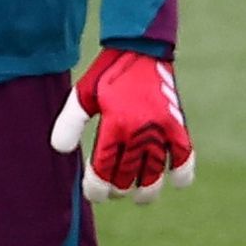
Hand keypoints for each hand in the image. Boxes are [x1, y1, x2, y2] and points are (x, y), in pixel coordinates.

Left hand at [51, 48, 191, 201]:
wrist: (140, 49)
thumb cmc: (108, 74)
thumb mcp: (82, 94)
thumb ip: (70, 122)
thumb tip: (60, 151)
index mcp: (114, 125)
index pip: (104, 171)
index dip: (97, 189)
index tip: (94, 193)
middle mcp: (138, 132)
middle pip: (127, 177)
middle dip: (118, 190)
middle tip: (113, 191)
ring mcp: (160, 130)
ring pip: (154, 174)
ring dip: (146, 190)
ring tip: (140, 196)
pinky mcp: (177, 124)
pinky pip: (185, 156)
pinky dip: (182, 173)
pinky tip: (175, 182)